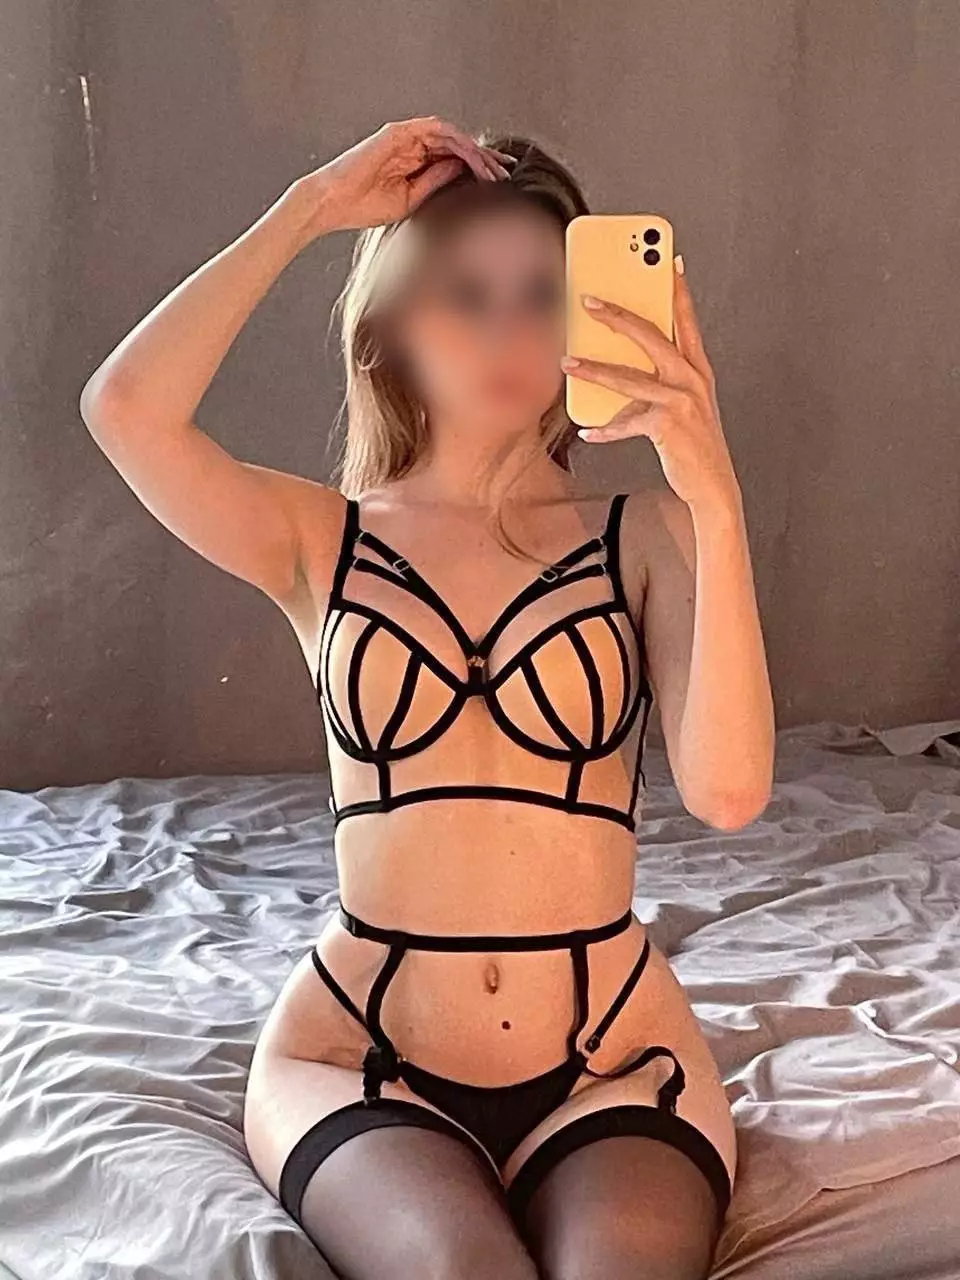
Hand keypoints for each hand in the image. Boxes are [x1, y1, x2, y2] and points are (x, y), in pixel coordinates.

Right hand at [297, 115, 515, 237]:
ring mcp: (405, 136)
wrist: (334, 203)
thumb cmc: (364, 205)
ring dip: (474, 150)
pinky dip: (456, 142)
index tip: (498, 179)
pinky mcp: (398, 133)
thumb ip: (435, 181)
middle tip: (506, 171)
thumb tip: (461, 172)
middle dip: (483, 156)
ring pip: (450, 136)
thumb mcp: (411, 198)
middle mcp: (411, 144)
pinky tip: (473, 157)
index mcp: (413, 160)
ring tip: (492, 168)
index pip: (452, 157)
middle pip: (456, 143)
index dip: (477, 166)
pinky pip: (435, 131)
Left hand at [560, 261, 738, 508]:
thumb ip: (660, 382)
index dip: (677, 289)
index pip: (685, 320)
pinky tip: (588, 431)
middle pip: (651, 336)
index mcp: (698, 370)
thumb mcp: (684, 405)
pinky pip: (627, 423)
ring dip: (594, 369)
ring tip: (568, 361)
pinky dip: (606, 430)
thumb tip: (620, 370)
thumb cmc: (694, 444)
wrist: (713, 485)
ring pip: (630, 377)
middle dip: (617, 315)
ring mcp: (681, 401)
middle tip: (588, 300)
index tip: (668, 261)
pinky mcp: (668, 426)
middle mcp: (692, 379)